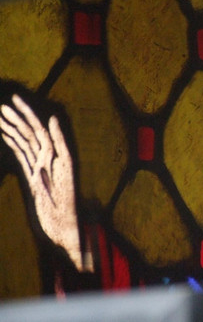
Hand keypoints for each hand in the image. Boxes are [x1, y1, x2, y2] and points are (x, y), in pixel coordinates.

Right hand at [0, 95, 87, 271]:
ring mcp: (42, 167)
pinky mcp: (35, 177)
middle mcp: (50, 160)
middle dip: (19, 117)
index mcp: (57, 157)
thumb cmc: (67, 209)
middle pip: (32, 134)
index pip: (40, 131)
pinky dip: (14, 143)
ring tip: (0, 114)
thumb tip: (54, 120)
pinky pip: (23, 155)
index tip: (15, 101)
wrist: (64, 230)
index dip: (29, 115)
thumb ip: (60, 145)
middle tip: (4, 102)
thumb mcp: (65, 175)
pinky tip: (7, 134)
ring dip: (14, 128)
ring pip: (26, 143)